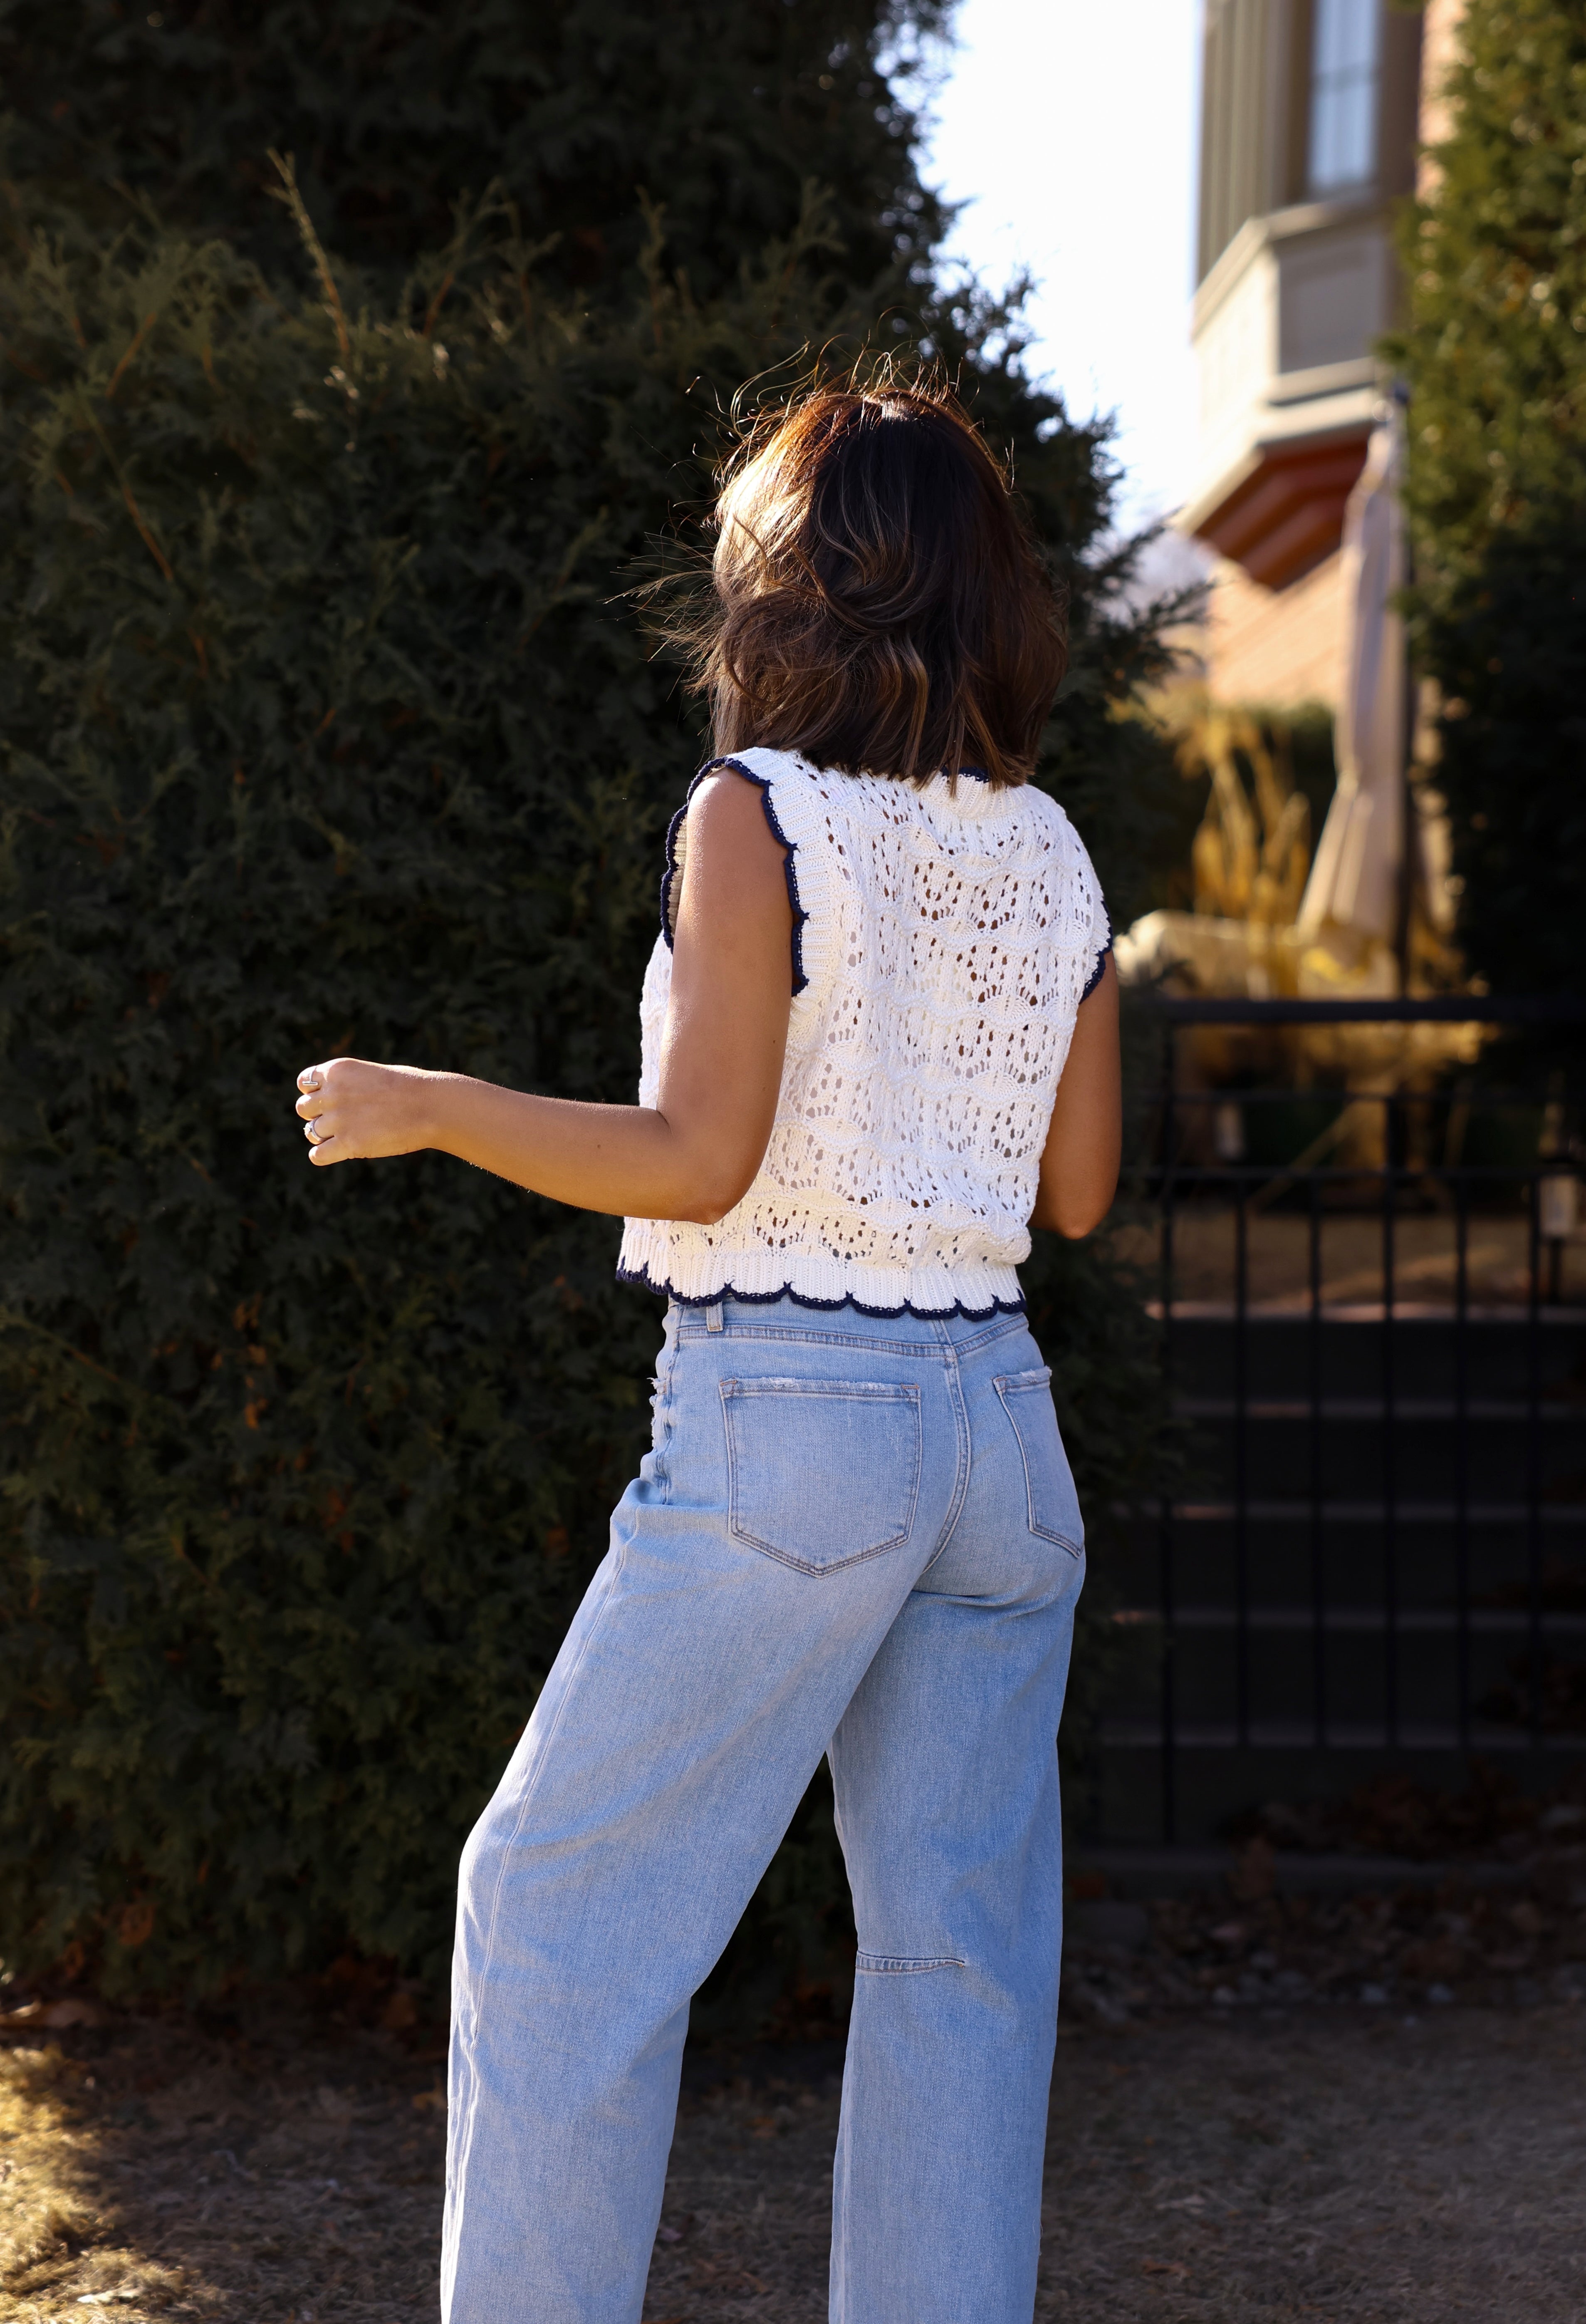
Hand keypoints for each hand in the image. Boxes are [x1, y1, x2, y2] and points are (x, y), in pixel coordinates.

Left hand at [294, 1057, 433, 1166]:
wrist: (432, 1107)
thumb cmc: (411, 1088)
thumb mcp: (372, 1074)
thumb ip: (347, 1085)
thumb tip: (330, 1105)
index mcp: (338, 1070)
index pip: (304, 1082)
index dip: (314, 1094)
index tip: (329, 1101)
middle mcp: (333, 1093)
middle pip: (303, 1109)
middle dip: (317, 1115)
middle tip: (339, 1121)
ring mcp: (339, 1119)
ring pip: (310, 1133)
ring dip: (324, 1136)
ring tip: (346, 1136)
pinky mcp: (349, 1144)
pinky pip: (317, 1155)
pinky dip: (324, 1156)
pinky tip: (338, 1152)